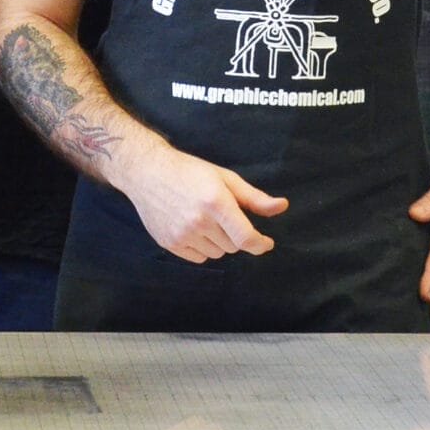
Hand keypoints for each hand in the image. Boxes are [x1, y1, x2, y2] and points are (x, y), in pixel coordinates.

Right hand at [116, 143, 287, 262]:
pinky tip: (193, 228)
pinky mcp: (170, 244)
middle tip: (222, 215)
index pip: (246, 238)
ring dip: (219, 242)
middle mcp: (199, 221)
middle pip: (233, 246)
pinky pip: (200, 258)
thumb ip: (254, 198)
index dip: (261, 244)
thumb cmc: (189, 171)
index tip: (266, 242)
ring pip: (217, 253)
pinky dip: (203, 248)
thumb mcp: (225, 178)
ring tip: (205, 219)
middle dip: (235, 235)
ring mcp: (182, 235)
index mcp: (216, 202)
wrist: (147, 172)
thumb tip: (282, 206)